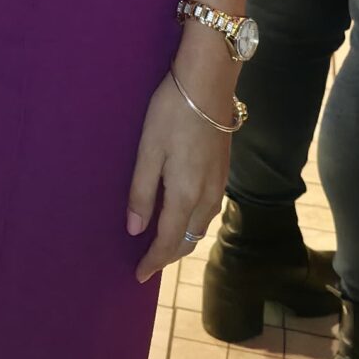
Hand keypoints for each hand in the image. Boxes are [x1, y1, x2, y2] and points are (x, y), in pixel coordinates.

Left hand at [125, 67, 229, 283]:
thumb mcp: (148, 150)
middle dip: (168, 256)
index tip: (138, 275)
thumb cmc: (171, 113)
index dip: (153, 261)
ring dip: (182, 240)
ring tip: (161, 245)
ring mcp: (219, 184)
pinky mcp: (224, 172)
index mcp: (185, 194)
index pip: (168, 241)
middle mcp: (206, 196)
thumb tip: (134, 230)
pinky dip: (193, 224)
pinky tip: (182, 216)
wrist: (209, 83)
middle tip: (147, 264)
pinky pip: (208, 211)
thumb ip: (141, 192)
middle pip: (188, 239)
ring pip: (201, 226)